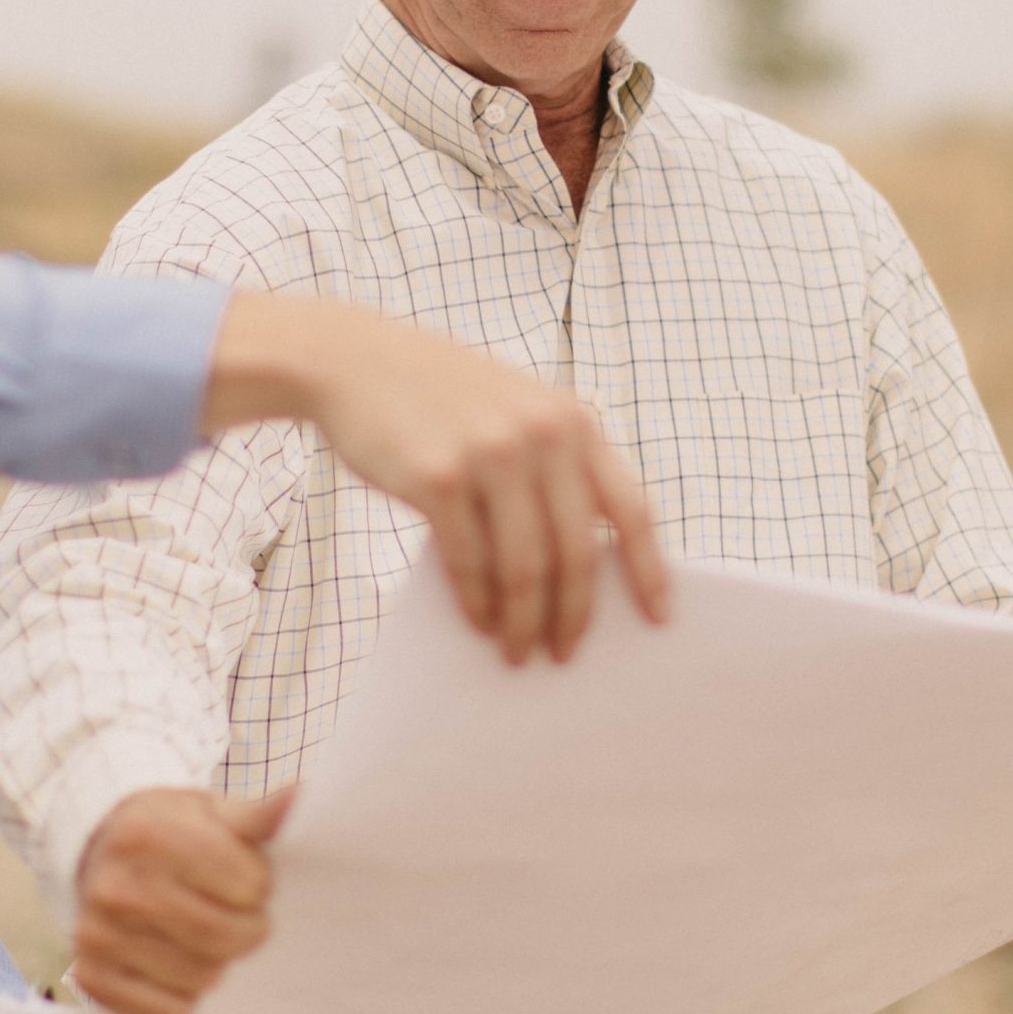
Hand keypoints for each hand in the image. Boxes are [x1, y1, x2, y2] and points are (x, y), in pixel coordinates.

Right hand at [72, 785, 293, 1013]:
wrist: (100, 851)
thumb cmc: (170, 831)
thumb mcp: (208, 812)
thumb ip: (254, 814)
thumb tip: (295, 795)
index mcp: (147, 835)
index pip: (248, 887)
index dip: (259, 885)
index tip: (245, 876)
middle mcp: (114, 886)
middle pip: (224, 938)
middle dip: (246, 928)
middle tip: (235, 911)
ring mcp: (97, 935)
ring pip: (203, 979)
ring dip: (216, 961)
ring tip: (198, 930)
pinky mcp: (92, 977)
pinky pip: (172, 1013)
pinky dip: (184, 995)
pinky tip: (172, 959)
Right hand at [202, 293, 670, 663]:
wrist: (355, 360)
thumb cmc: (439, 397)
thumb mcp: (515, 409)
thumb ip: (553, 467)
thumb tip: (577, 570)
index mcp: (571, 421)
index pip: (630, 509)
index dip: (648, 570)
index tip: (657, 618)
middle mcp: (540, 435)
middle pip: (575, 552)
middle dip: (573, 614)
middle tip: (564, 653)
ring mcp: (489, 455)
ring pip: (524, 567)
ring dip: (523, 622)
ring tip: (517, 651)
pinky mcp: (438, 478)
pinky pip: (469, 561)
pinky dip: (477, 602)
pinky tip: (479, 621)